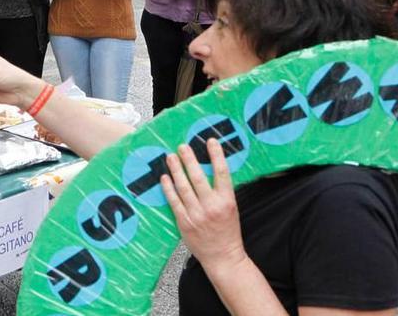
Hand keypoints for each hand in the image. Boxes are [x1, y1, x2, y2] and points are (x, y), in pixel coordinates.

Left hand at [160, 139, 246, 270]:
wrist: (223, 256)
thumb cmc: (228, 231)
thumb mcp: (232, 208)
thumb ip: (221, 192)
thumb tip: (211, 170)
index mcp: (227, 201)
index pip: (222, 173)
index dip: (216, 155)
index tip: (211, 141)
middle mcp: (212, 206)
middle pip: (198, 177)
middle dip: (189, 160)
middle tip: (182, 146)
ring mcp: (197, 214)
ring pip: (184, 187)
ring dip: (176, 170)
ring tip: (171, 157)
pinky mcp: (184, 222)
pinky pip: (174, 201)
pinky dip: (168, 188)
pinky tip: (165, 178)